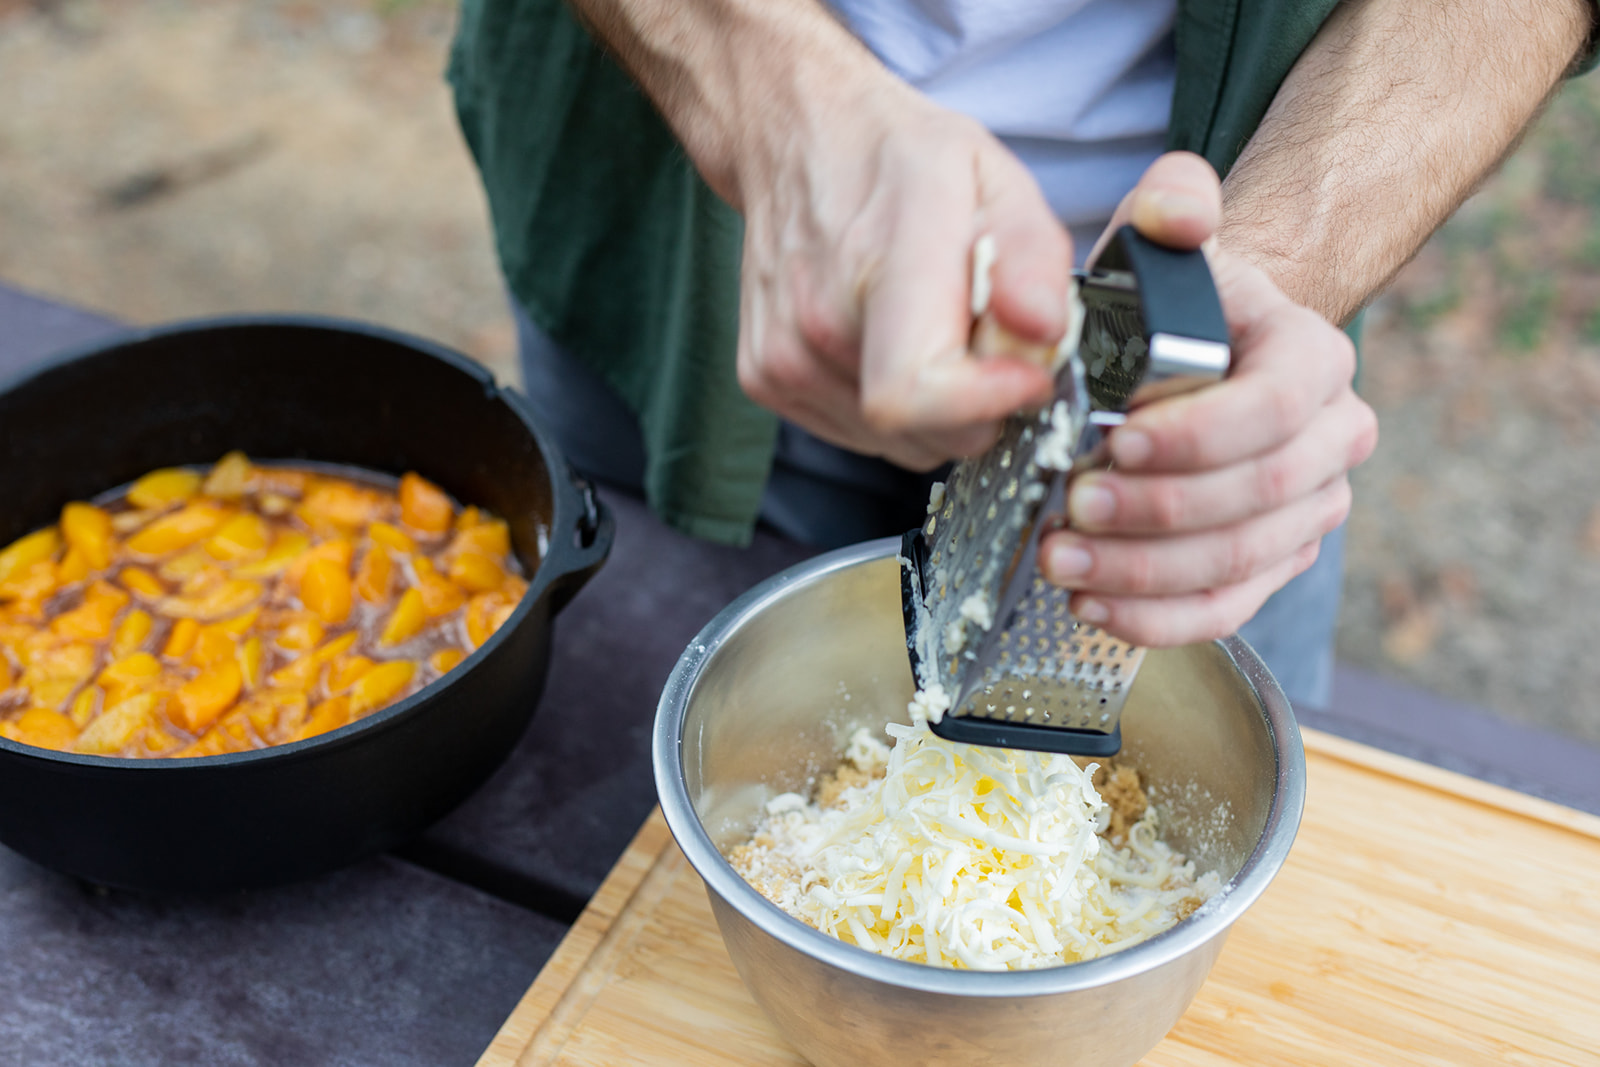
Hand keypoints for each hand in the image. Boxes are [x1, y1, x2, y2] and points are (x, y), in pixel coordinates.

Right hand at [730, 67, 1072, 469]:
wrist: (792, 137)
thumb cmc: (894, 157)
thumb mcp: (993, 173)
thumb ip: (1033, 254)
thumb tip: (1043, 331)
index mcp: (882, 258)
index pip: (917, 390)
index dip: (986, 403)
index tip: (1025, 373)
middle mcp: (819, 315)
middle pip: (925, 431)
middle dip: (980, 405)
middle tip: (985, 341)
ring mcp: (783, 355)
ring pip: (898, 444)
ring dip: (937, 410)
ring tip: (931, 331)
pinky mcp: (764, 379)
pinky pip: (861, 436)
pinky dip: (894, 409)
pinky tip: (889, 343)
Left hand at [1041, 153, 1379, 645]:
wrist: (1188, 357)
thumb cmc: (1169, 303)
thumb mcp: (1160, 240)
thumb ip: (1172, 204)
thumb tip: (1179, 211)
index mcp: (1315, 360)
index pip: (1278, 407)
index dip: (1200, 436)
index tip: (1116, 443)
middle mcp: (1332, 441)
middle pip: (1260, 497)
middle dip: (1159, 514)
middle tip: (1070, 509)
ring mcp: (1306, 512)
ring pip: (1241, 563)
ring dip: (1145, 574)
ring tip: (1062, 561)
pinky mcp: (1268, 566)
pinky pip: (1225, 610)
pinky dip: (1156, 619)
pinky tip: (1091, 608)